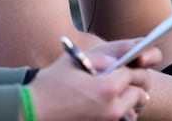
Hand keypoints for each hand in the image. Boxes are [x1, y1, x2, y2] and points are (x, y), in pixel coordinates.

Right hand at [29, 38, 157, 120]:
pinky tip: (107, 106)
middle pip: (139, 92)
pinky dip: (120, 113)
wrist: (32, 112)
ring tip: (115, 93)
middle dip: (132, 83)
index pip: (132, 73)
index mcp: (107, 88)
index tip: (120, 66)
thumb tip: (116, 60)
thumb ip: (100, 57)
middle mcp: (112, 108)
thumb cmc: (50, 85)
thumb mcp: (73, 62)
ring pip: (133, 108)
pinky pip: (123, 120)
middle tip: (121, 78)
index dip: (127, 67)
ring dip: (128, 99)